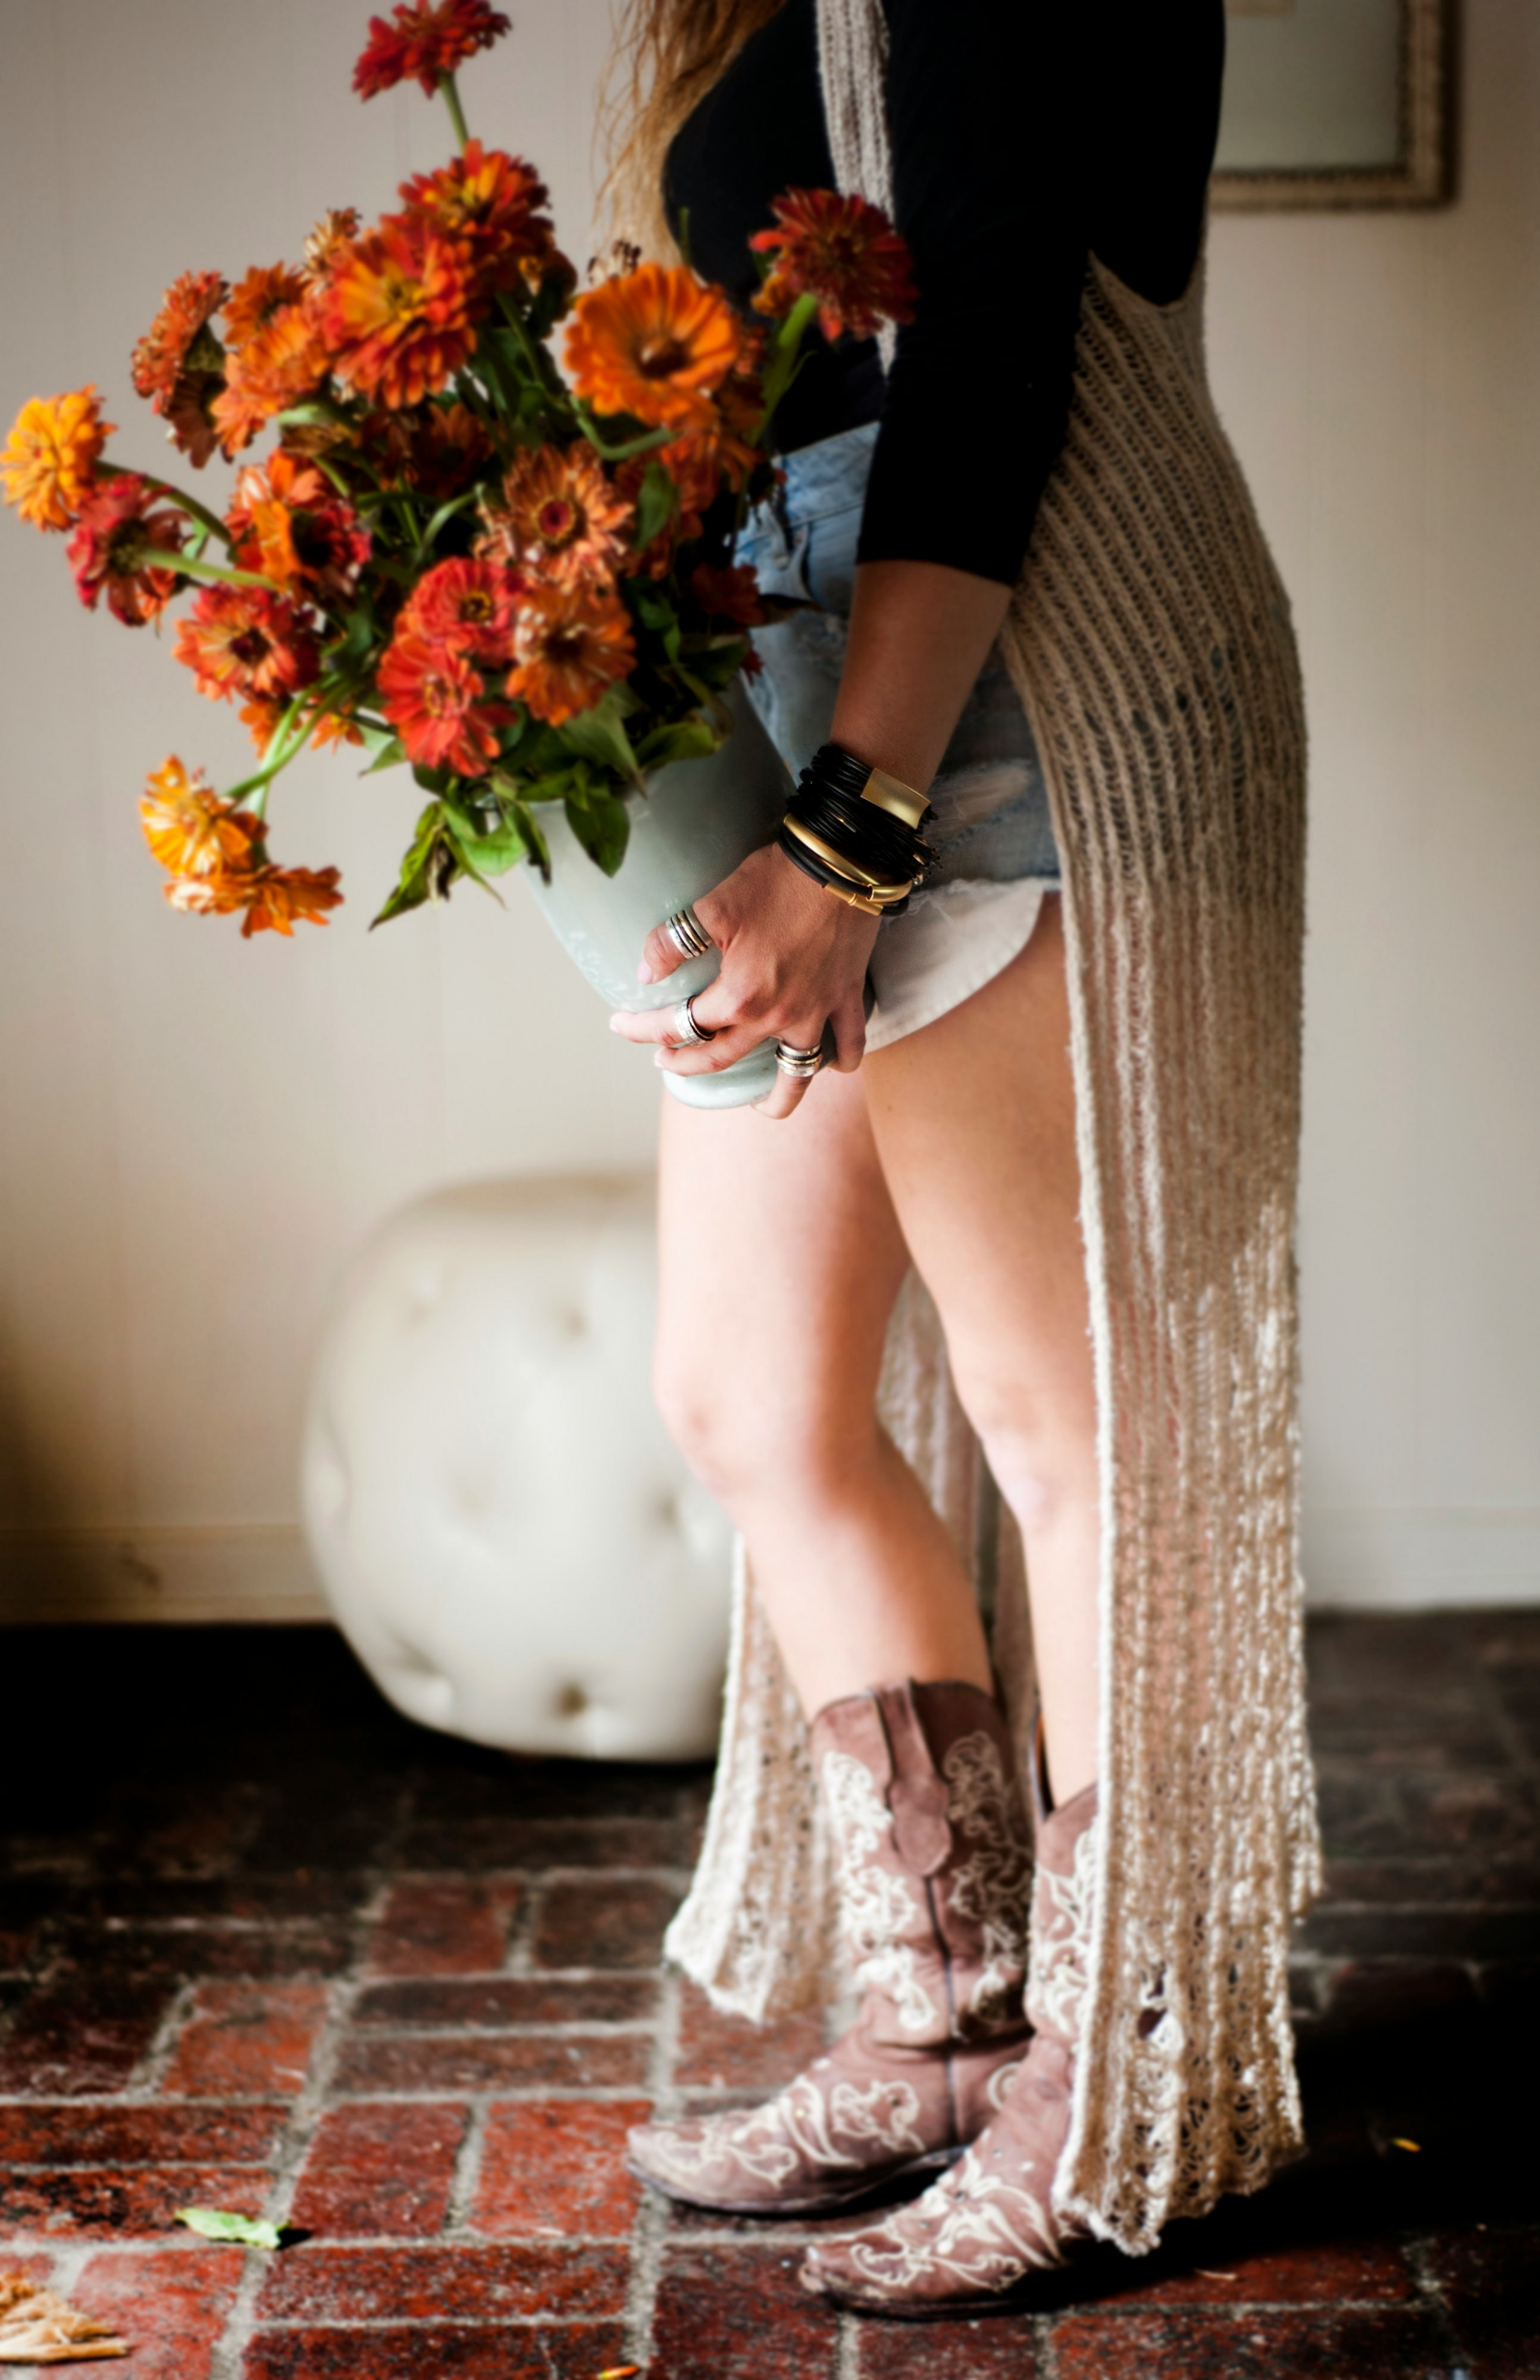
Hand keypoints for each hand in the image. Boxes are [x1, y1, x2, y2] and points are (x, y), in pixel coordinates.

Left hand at [608, 841, 878, 1119]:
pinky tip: (833, 1064)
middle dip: (687, 1064)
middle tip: (665, 1061)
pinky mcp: (846, 999)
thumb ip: (673, 943)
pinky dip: (841, 1059)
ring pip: (796, 1073)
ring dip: (778, 1096)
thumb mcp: (714, 906)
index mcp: (739, 996)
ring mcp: (815, 1013)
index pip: (680, 1025)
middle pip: (723, 1058)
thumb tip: (645, 973)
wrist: (842, 864)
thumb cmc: (777, 881)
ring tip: (764, 1108)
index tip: (619, 1024)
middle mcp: (776, 1016)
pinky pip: (849, 1045)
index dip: (643, 1028)